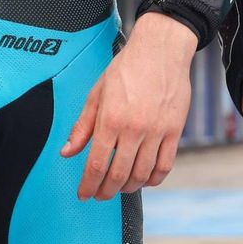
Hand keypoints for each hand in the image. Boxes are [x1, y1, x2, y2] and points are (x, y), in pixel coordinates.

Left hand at [60, 13, 196, 199]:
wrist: (161, 49)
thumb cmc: (127, 67)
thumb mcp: (97, 92)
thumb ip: (82, 125)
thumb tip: (67, 151)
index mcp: (111, 118)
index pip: (96, 164)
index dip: (88, 185)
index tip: (84, 193)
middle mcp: (134, 128)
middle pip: (118, 175)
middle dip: (106, 191)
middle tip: (100, 194)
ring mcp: (157, 131)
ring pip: (142, 175)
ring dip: (128, 187)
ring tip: (120, 186)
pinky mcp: (174, 131)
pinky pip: (165, 165)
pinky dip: (153, 179)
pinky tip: (145, 179)